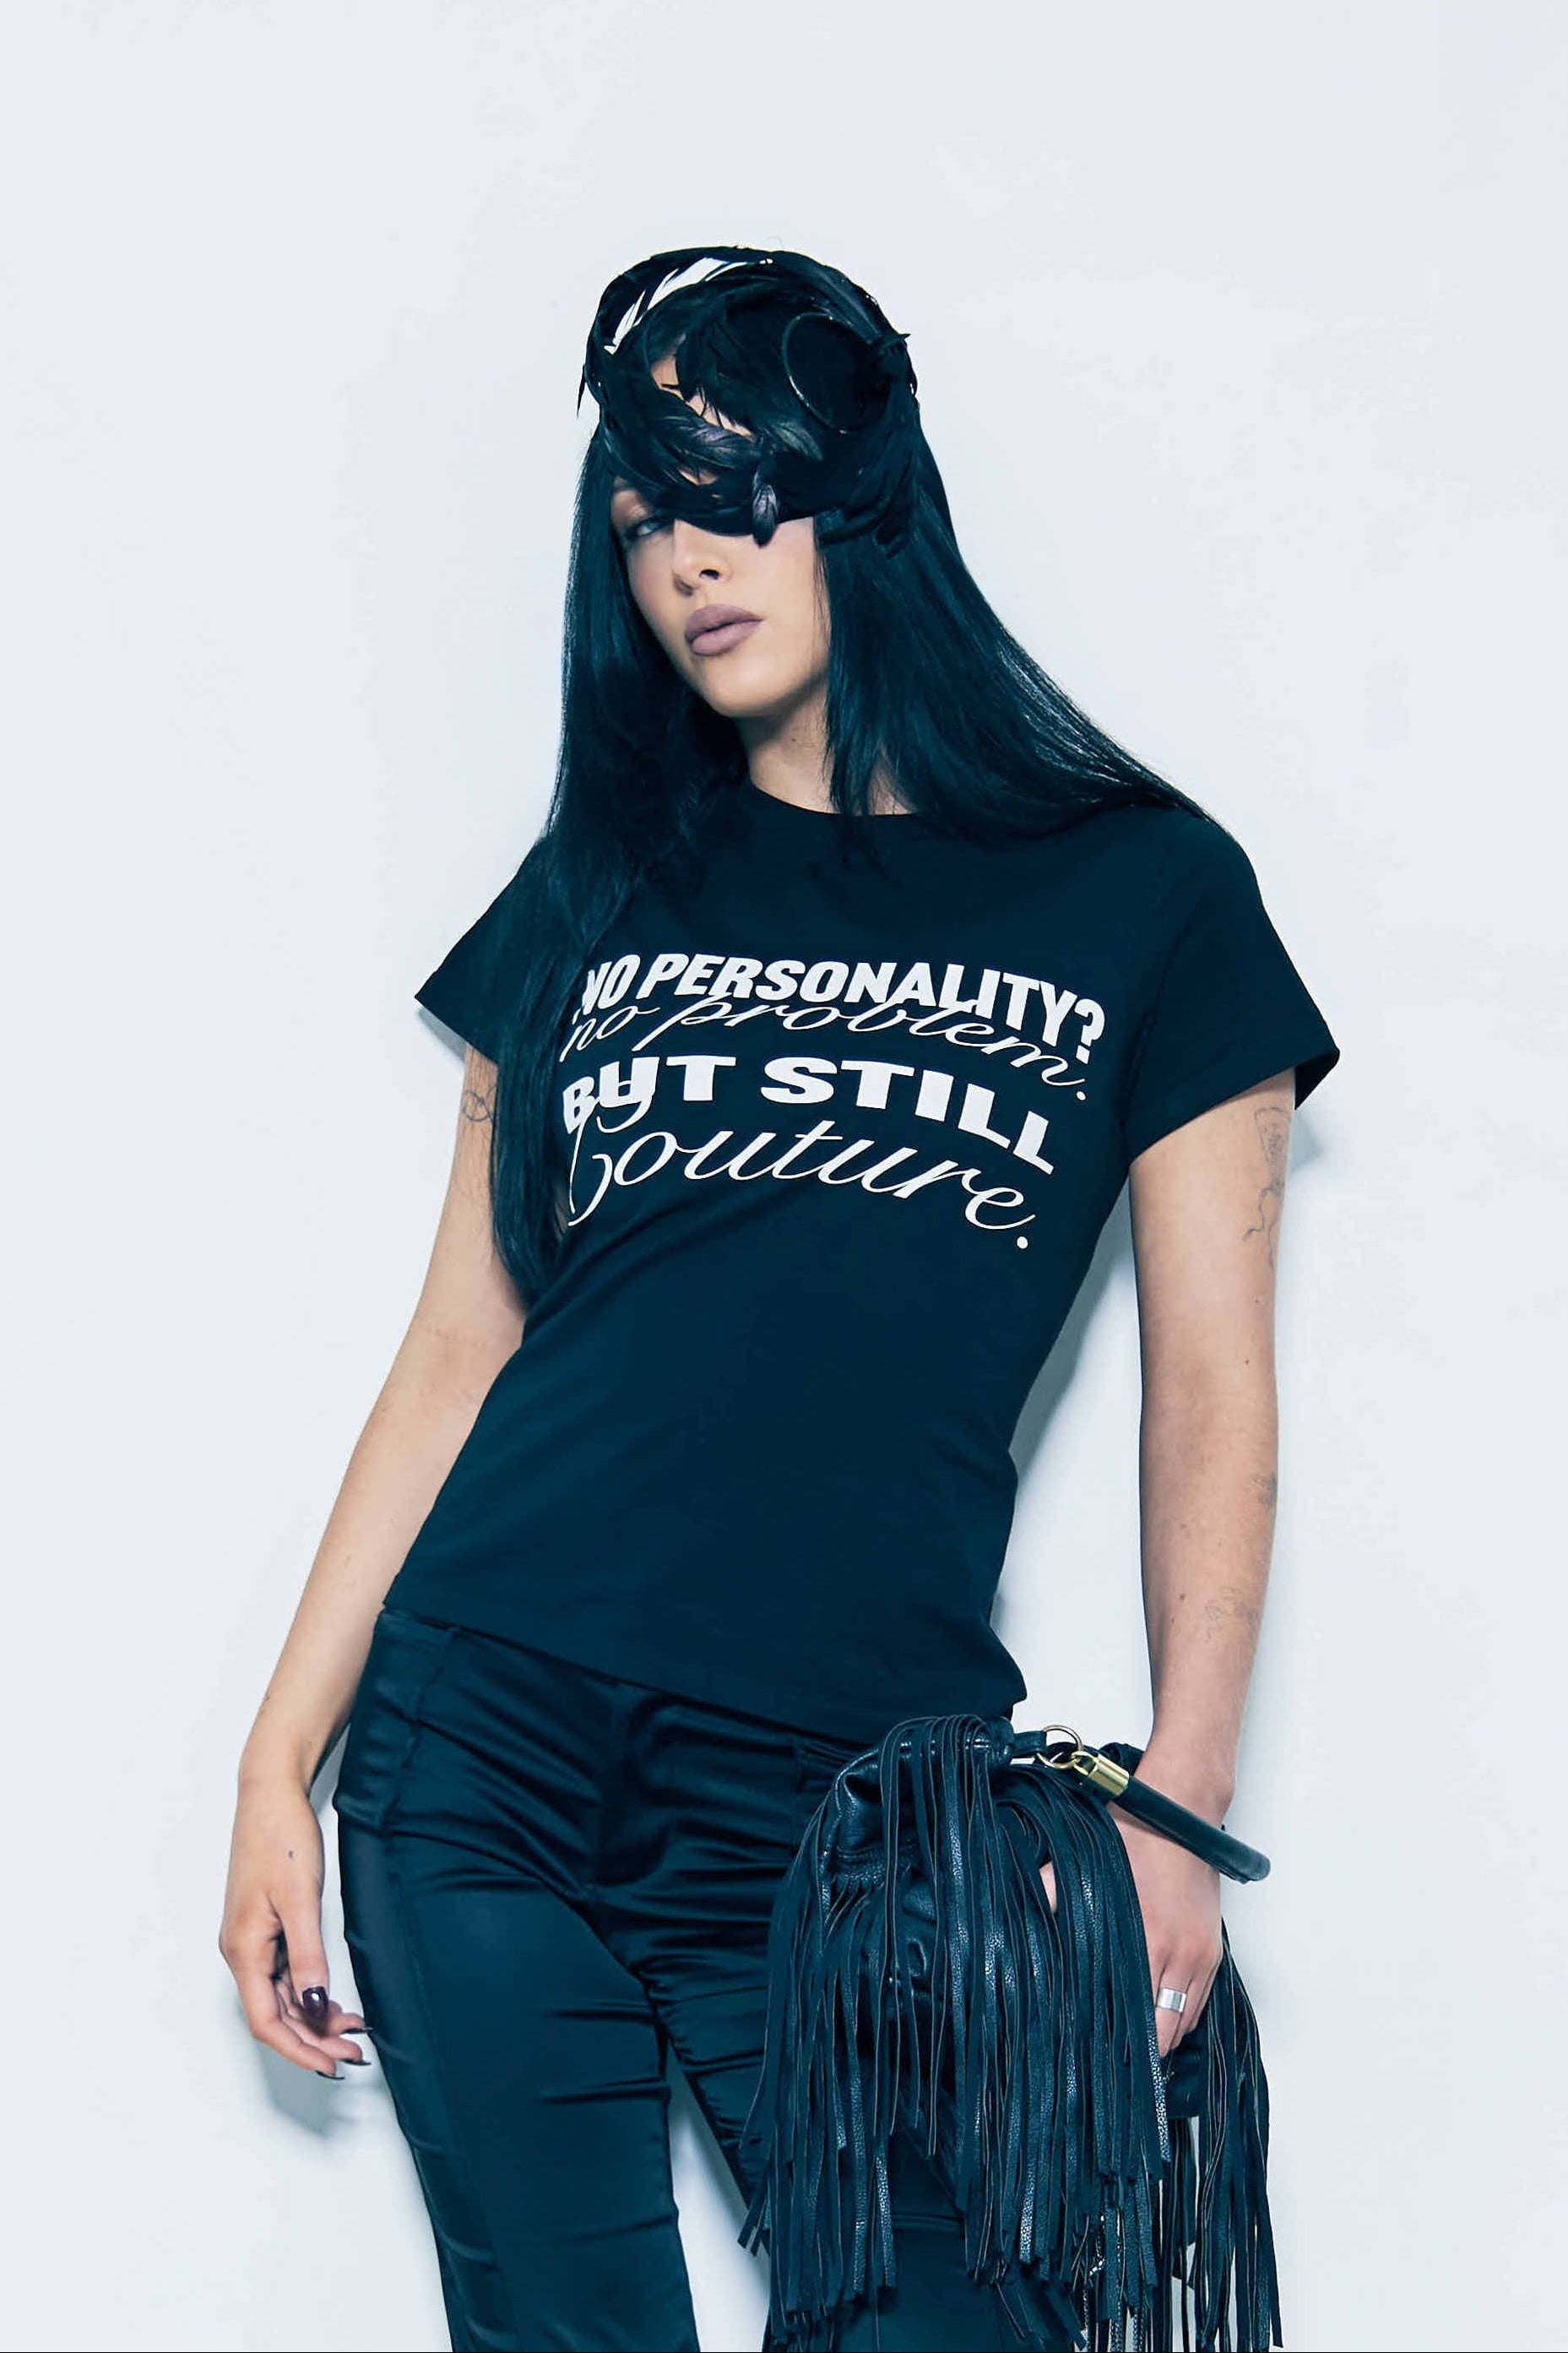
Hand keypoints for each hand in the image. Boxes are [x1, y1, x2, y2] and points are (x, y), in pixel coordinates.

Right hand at [219, 1778, 367, 2078]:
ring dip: (315, 2019)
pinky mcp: (267, 1928)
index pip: (266, 2021)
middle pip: (275, 2015)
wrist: (271, 1796)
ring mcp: (254, 1941)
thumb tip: (312, 2006)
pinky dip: (311, 1993)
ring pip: (284, 1998)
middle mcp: (243, 1952)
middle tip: (354, 2055)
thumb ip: (306, 1955)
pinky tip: (335, 2002)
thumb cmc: (279, 1839)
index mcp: (243, 1950)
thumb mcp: (299, 1899)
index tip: (331, 2065)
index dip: (298, 2049)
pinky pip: (287, 1975)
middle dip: (312, 2040)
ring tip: (354, 2032)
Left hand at [1036, 1817, 1221, 2057]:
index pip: (1137, 2019)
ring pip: (1186, 2023)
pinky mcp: (1213, 1949)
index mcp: (1149, 1941)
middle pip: (1165, 2033)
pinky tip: (1159, 2021)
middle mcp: (1180, 1956)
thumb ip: (1052, 1894)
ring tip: (1134, 2056)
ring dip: (1163, 2038)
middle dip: (1141, 2056)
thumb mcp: (1086, 1865)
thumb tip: (1023, 1916)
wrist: (1184, 1809)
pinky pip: (1201, 2002)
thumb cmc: (1136, 1834)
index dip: (1120, 2049)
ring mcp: (1201, 1955)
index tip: (1099, 2064)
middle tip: (1114, 2069)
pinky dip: (1182, 2017)